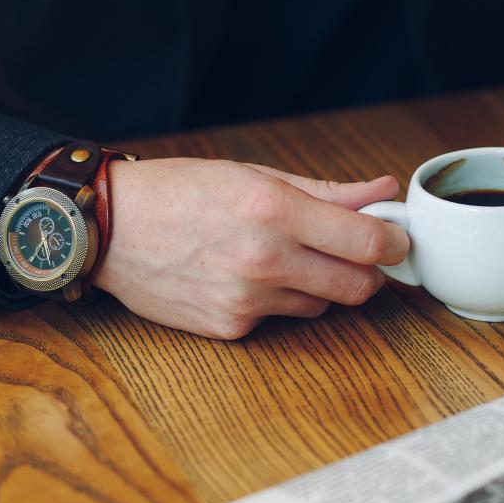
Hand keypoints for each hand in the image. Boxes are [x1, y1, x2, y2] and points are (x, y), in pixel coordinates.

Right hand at [94, 158, 409, 339]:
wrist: (107, 228)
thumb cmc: (179, 192)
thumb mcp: (254, 175)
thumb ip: (328, 191)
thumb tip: (383, 191)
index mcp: (274, 209)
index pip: (367, 242)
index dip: (394, 243)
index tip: (396, 239)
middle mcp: (264, 258)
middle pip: (358, 286)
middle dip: (367, 272)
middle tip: (354, 255)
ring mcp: (247, 299)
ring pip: (323, 305)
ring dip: (320, 285)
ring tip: (282, 257)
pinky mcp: (231, 328)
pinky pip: (281, 318)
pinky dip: (277, 300)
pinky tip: (244, 277)